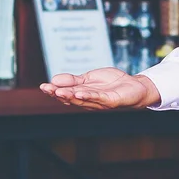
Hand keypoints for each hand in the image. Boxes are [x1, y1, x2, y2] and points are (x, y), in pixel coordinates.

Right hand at [39, 67, 161, 110]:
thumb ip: (74, 80)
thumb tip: (54, 79)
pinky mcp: (111, 100)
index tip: (43, 86)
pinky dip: (88, 95)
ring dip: (70, 96)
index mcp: (82, 94)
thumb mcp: (90, 78)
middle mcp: (89, 100)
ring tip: (58, 92)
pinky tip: (79, 92)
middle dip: (58, 94)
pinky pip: (98, 98)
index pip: (66, 93)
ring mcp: (100, 101)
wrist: (134, 86)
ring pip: (82, 99)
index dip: (54, 90)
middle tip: (46, 89)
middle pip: (71, 97)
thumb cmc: (112, 83)